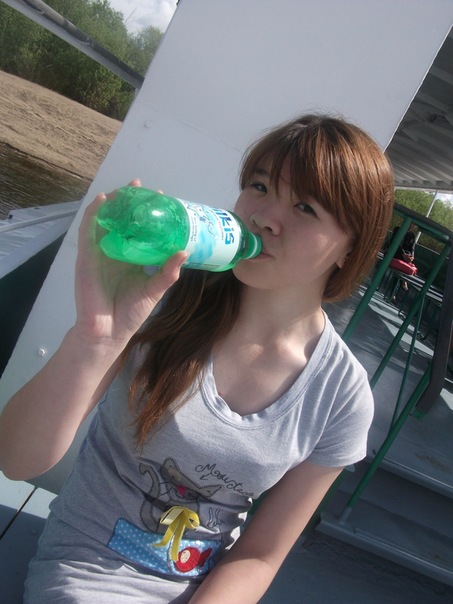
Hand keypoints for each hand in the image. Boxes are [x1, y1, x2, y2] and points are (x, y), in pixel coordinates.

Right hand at [74, 180, 187, 346]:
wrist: (109, 331)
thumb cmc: (130, 312)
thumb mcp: (154, 289)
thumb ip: (168, 272)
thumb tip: (185, 252)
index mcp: (131, 258)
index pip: (140, 231)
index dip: (149, 214)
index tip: (163, 199)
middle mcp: (116, 252)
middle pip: (122, 221)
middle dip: (130, 203)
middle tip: (143, 188)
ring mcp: (100, 253)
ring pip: (105, 221)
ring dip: (113, 203)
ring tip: (125, 190)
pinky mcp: (86, 257)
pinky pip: (88, 231)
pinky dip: (93, 214)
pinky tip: (101, 200)